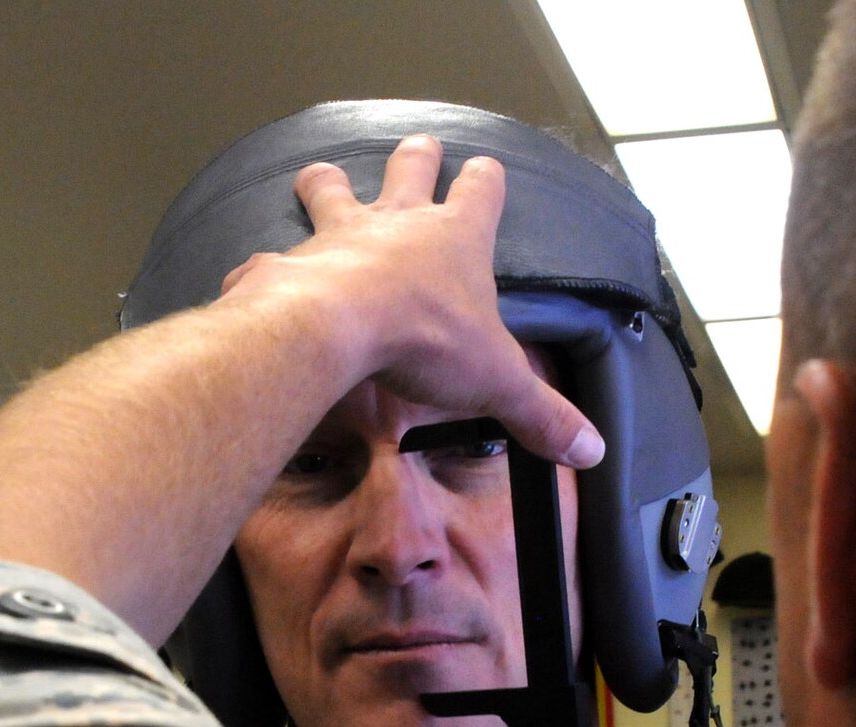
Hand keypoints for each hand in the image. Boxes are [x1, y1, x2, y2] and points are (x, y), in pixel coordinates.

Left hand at [220, 134, 603, 470]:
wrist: (337, 328)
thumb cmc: (426, 339)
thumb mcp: (498, 383)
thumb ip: (542, 414)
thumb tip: (592, 449)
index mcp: (456, 238)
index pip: (481, 190)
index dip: (485, 180)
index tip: (486, 169)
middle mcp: (397, 222)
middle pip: (410, 167)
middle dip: (418, 157)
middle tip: (419, 148)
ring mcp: (339, 234)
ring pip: (332, 185)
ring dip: (329, 182)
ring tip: (324, 179)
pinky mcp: (290, 261)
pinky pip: (274, 255)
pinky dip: (270, 265)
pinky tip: (263, 274)